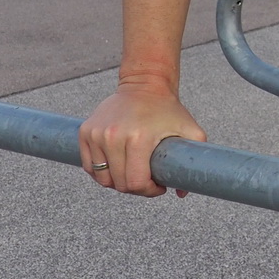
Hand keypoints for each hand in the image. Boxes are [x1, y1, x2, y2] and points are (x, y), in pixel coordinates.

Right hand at [79, 82, 206, 197]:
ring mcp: (96, 134)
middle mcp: (113, 137)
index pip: (135, 183)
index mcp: (138, 139)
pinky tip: (117, 166)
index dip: (148, 191)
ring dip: (117, 181)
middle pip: (118, 183)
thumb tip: (182, 193)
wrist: (144, 84)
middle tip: (147, 179)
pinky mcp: (85, 132)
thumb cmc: (168, 109)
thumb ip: (192, 161)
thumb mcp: (190, 131)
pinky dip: (102, 172)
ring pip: (102, 178)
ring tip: (132, 172)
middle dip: (135, 187)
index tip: (158, 185)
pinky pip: (89, 166)